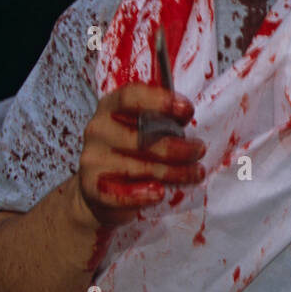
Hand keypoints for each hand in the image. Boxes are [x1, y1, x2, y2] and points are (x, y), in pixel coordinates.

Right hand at [73, 83, 205, 228]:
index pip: (131, 96)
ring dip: (173, 172)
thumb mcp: (143, 128)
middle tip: (199, 150)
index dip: (160, 101)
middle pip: (141, 136)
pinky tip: (159, 193)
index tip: (187, 110)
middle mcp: (99, 129)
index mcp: (111, 107)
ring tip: (195, 173)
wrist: (99, 189)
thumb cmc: (131, 152)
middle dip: (177, 145)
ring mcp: (92, 158)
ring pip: (138, 166)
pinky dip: (141, 195)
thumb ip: (160, 120)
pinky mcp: (90, 186)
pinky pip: (118, 193)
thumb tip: (186, 115)